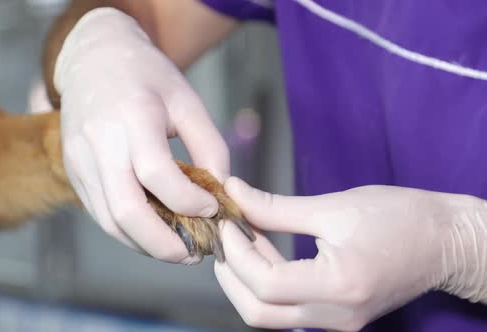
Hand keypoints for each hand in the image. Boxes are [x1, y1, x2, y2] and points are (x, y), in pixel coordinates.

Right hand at [54, 8, 227, 262]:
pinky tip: (153, 231)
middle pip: (126, 211)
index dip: (189, 201)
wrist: (95, 59)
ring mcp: (80, 159)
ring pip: (109, 221)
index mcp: (132, 115)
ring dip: (145, 245)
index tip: (213, 209)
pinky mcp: (72, 171)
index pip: (157, 173)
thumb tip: (220, 193)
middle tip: (193, 254)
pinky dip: (128, 231)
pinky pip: (100, 213)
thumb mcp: (188, 101)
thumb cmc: (148, 77)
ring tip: (177, 249)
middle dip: (163, 244)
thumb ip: (210, 146)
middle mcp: (99, 141)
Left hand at [214, 177, 486, 330]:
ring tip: (241, 235)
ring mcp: (338, 324)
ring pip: (268, 315)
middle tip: (225, 232)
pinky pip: (287, 309)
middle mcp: (337, 316)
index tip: (226, 220)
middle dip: (231, 272)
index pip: (265, 284)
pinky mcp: (337, 319)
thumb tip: (235, 194)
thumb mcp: (335, 206)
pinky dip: (266, 283)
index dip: (236, 252)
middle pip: (258, 311)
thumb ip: (277, 207)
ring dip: (245, 278)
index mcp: (340, 286)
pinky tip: (262, 249)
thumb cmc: (401, 218)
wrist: (445, 242)